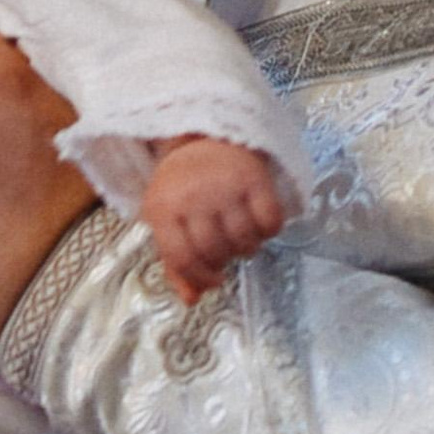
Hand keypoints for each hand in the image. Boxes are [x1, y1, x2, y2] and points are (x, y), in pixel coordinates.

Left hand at [138, 135, 288, 304]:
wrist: (207, 133)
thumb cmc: (184, 184)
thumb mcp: (167, 218)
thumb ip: (176, 261)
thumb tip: (192, 300)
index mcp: (162, 208)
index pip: (182, 258)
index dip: (200, 277)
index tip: (212, 281)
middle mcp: (193, 196)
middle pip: (215, 251)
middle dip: (224, 261)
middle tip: (226, 251)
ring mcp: (224, 186)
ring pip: (244, 240)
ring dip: (247, 247)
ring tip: (241, 236)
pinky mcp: (254, 177)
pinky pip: (270, 221)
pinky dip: (269, 230)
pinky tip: (260, 223)